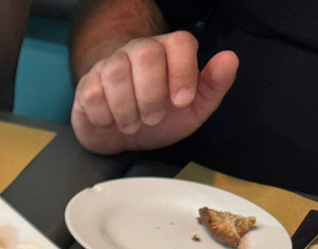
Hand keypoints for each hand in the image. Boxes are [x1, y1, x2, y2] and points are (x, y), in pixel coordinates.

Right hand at [71, 31, 237, 153]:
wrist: (122, 136)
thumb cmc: (160, 119)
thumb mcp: (193, 109)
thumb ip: (214, 86)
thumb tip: (229, 59)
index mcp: (169, 52)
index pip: (179, 43)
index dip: (183, 71)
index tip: (182, 100)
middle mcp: (139, 52)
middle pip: (146, 54)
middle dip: (152, 93)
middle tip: (154, 118)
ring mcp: (110, 66)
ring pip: (116, 73)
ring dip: (127, 108)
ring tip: (133, 125)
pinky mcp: (87, 85)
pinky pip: (93, 94)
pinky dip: (104, 116)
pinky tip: (112, 122)